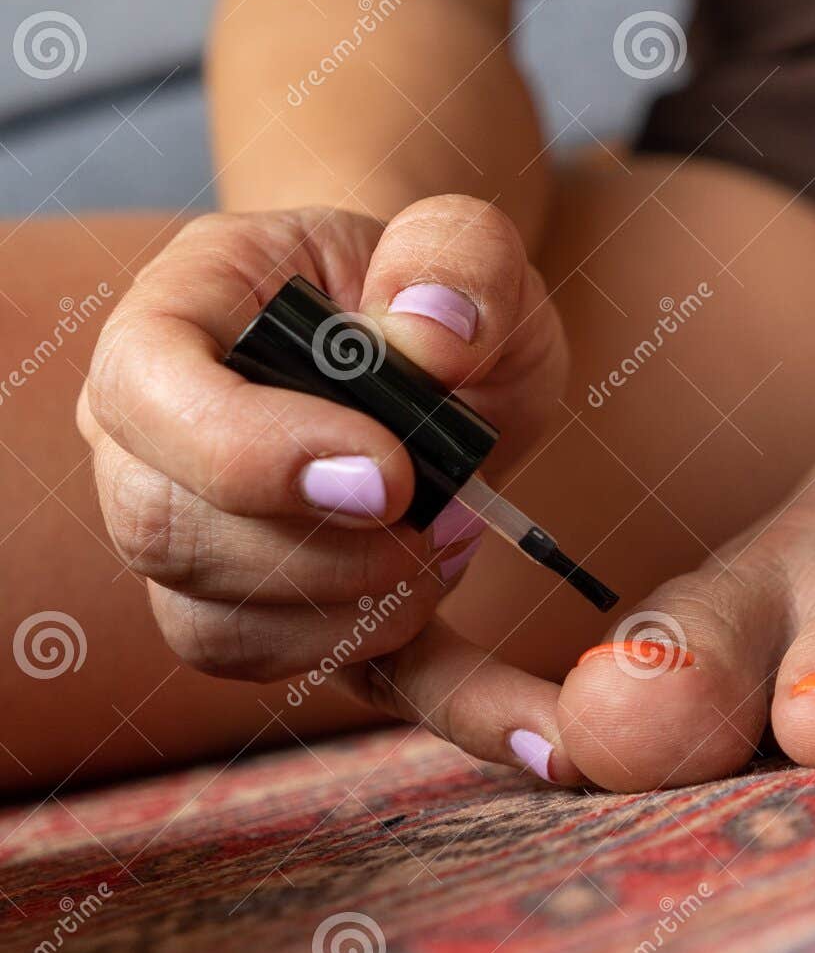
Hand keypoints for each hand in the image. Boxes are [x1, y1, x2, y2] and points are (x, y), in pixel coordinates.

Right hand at [78, 196, 579, 779]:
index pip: (147, 397)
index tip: (388, 476)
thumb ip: (455, 256)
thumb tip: (432, 336)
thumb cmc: (431, 284)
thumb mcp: (464, 239)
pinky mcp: (283, 614)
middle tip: (452, 515)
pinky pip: (316, 681)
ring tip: (458, 539)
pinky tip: (529, 712)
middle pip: (171, 535)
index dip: (250, 455)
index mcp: (176, 325)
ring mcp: (204, 542)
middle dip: (325, 551)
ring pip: (222, 630)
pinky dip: (427, 694)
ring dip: (362, 612)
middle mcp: (154, 444)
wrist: (435, 343)